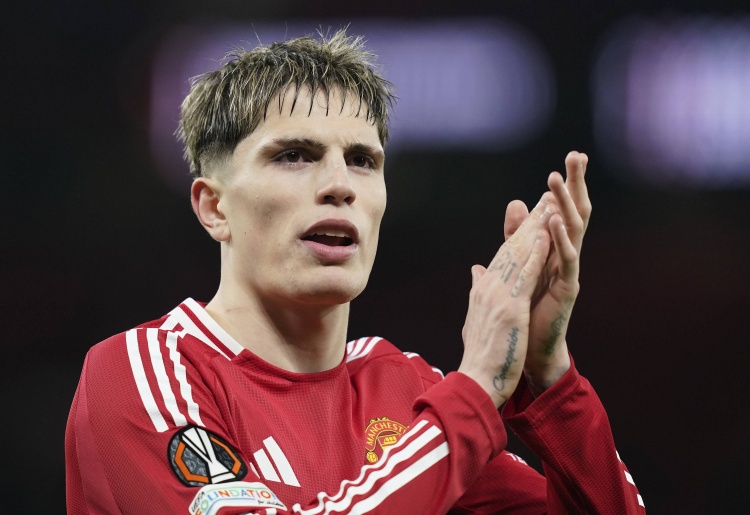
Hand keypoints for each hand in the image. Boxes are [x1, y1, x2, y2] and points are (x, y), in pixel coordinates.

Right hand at [458, 194, 554, 407]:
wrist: (476, 381)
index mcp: (483, 290)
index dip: (519, 231)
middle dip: (529, 220)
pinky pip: (525, 274)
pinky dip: (536, 252)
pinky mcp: (509, 307)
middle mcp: (488, 286)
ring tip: (549, 203)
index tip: (532, 212)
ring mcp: (497, 295)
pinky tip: (546, 234)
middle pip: (511, 247)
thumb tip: (476, 271)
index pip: (504, 254)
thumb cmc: (481, 356)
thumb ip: (478, 291)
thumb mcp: (477, 317)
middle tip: (544, 194)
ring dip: (535, 226)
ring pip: (519, 253)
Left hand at [504, 151, 590, 395]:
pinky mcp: (568, 289)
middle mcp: (565, 256)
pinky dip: (560, 237)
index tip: (571, 157)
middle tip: (577, 155)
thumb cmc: (526, 309)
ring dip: (565, 203)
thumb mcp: (518, 264)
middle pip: (575, 212)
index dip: (567, 185)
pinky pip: (566, 258)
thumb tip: (515, 204)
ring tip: (556, 180)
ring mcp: (569, 271)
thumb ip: (517, 235)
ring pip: (572, 230)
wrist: (530, 350)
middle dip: (576, 184)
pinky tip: (554, 218)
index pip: (563, 209)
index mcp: (554, 249)